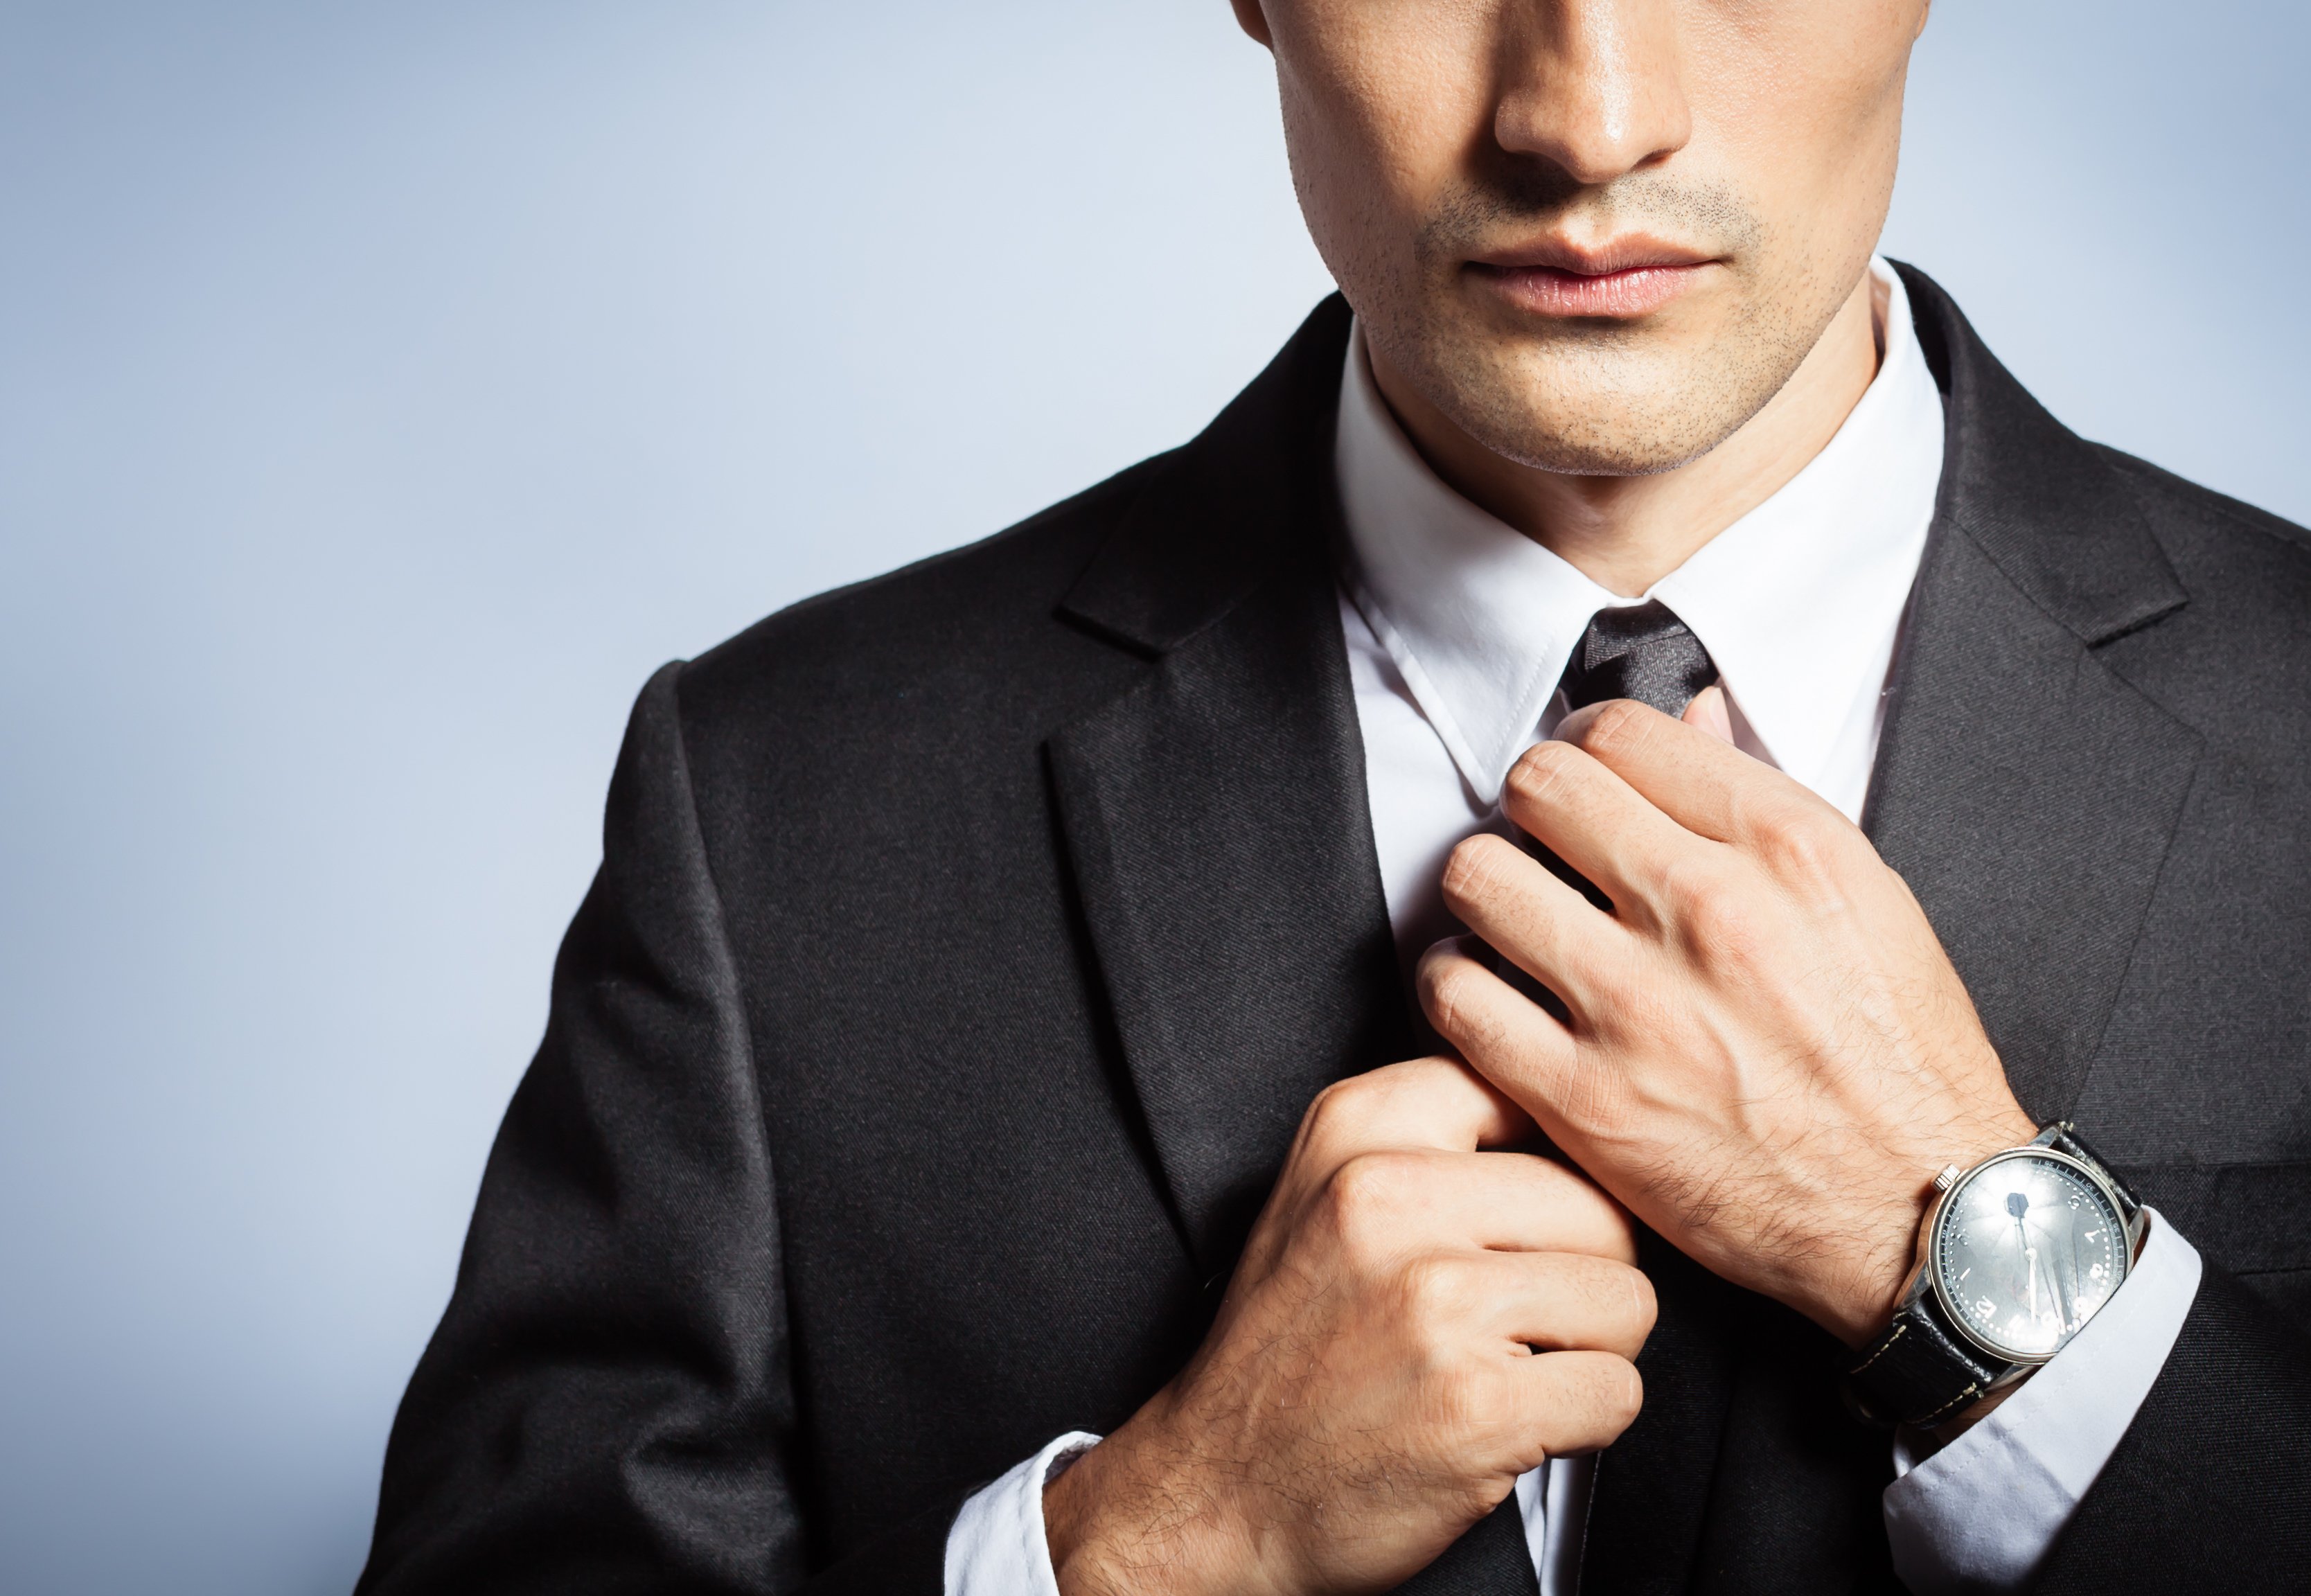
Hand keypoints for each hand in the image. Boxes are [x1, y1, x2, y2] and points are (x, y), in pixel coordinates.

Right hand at [1043, 1057, 1652, 1595]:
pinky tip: (1510, 1420)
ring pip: (1627, 1298)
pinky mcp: (1479, 1402)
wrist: (1222, 1489)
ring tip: (1507, 1366)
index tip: (1516, 1219)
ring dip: (1590, 1350)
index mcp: (1356, 1130)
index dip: (1551, 1169)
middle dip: (1581, 1273)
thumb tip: (1569, 1116)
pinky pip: (1618, 1390)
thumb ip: (1431, 1138)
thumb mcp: (1324, 1194)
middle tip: (1510, 1318)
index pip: (1532, 1095)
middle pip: (1600, 1207)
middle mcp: (1391, 1197)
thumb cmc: (1289, 1347)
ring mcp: (1436, 1301)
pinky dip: (1582, 1422)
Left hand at [1418, 694, 2034, 1346]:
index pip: (1621, 730)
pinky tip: (1488, 989)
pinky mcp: (1588, 1099)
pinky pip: (1458, 997)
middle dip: (1528, 805)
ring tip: (1508, 916)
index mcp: (1783, 846)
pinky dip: (1454, 983)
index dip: (1585, 743)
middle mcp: (1708, 911)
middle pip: (1539, 787)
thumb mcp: (1865, 898)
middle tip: (1539, 842)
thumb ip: (1761, 799)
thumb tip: (1687, 716)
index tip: (1585, 777)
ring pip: (1478, 878)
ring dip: (1483, 889)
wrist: (1923, 1214)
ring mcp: (1640, 1007)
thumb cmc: (1899, 1060)